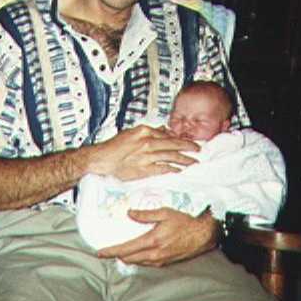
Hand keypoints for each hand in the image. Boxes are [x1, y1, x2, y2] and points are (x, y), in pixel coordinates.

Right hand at [85, 125, 199, 181]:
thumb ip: (148, 132)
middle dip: (188, 146)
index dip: (179, 138)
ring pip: (171, 156)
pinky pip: (163, 168)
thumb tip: (163, 130)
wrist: (101, 160)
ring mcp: (147, 155)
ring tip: (194, 162)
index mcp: (144, 131)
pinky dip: (173, 169)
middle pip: (173, 144)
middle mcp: (147, 141)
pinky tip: (180, 170)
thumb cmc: (113, 147)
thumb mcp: (130, 133)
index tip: (187, 141)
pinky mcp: (145, 168)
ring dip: (185, 160)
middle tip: (198, 149)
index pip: (167, 134)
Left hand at [97, 208, 217, 266]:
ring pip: (138, 262)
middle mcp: (155, 254)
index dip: (111, 251)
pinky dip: (138, 259)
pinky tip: (136, 254)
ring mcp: (161, 260)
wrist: (204, 235)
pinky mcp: (166, 262)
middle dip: (116, 256)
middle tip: (105, 253)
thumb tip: (129, 214)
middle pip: (129, 259)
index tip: (100, 253)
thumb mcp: (165, 213)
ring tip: (118, 253)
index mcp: (152, 241)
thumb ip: (145, 215)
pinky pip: (147, 263)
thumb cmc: (186, 221)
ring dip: (127, 258)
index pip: (126, 249)